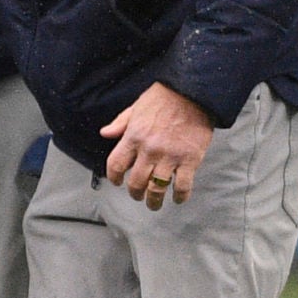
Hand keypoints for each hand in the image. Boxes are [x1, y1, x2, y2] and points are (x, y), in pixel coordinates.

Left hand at [101, 81, 214, 208]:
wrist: (192, 93)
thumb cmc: (162, 98)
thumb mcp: (135, 108)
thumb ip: (120, 124)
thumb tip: (105, 133)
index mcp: (133, 138)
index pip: (116, 165)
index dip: (114, 177)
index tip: (116, 182)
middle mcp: (149, 150)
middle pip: (136, 181)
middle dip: (134, 193)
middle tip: (137, 196)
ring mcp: (170, 156)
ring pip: (157, 188)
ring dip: (154, 200)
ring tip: (153, 204)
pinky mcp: (190, 160)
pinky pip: (183, 185)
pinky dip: (180, 196)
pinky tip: (178, 199)